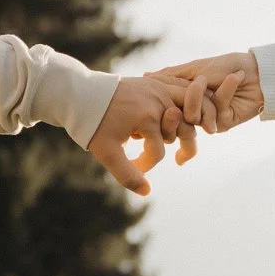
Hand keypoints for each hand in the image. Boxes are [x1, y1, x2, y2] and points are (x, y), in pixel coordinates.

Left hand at [87, 75, 192, 195]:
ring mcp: (160, 90)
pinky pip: (182, 94)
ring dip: (184, 128)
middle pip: (185, 132)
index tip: (133, 166)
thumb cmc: (95, 124)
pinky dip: (187, 106)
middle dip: (176, 147)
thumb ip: (127, 175)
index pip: (158, 152)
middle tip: (175, 159)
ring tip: (175, 139)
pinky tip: (179, 118)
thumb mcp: (107, 153)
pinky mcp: (158, 83)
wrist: (85, 94)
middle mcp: (158, 102)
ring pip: (189, 113)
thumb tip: (147, 192)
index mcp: (147, 119)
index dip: (146, 165)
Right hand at [153, 51, 261, 133]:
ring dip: (206, 95)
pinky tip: (237, 77)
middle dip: (191, 95)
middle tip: (202, 80)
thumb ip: (170, 75)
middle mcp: (193, 109)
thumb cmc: (228, 65)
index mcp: (184, 95)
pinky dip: (226, 91)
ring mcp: (207, 118)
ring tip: (224, 77)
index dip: (164, 96)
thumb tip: (145, 76)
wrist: (258, 71)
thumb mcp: (196, 67)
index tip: (166, 89)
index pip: (166, 101)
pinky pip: (215, 113)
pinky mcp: (223, 123)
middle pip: (178, 112)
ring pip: (194, 116)